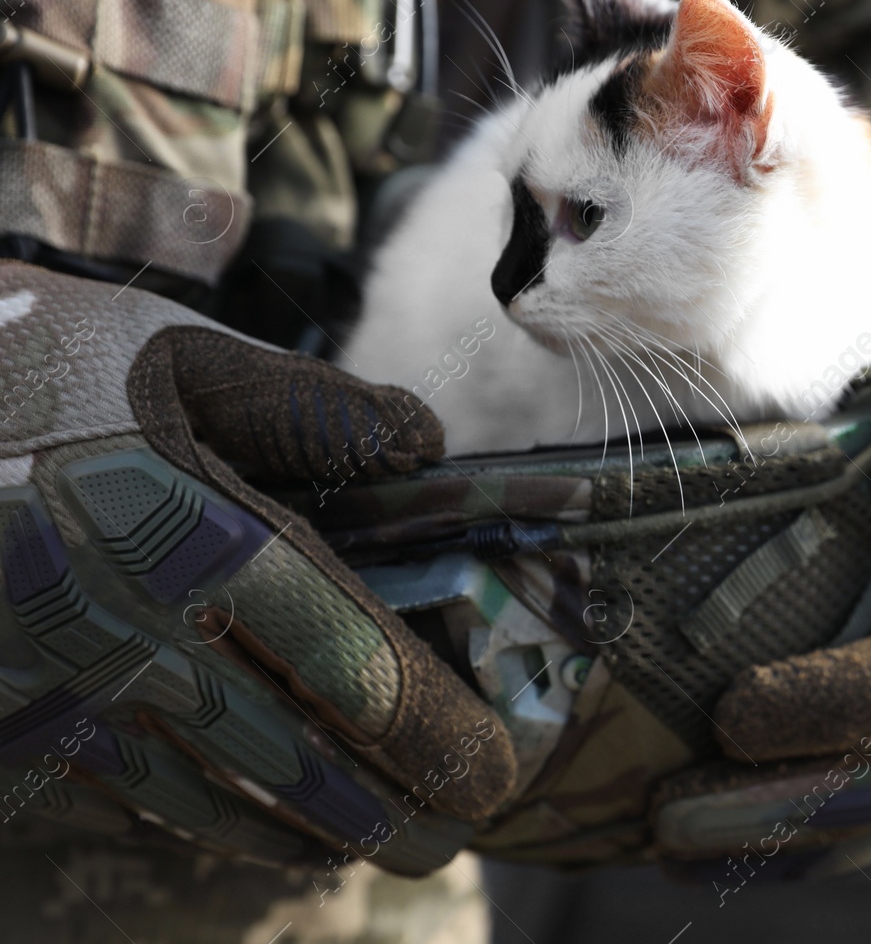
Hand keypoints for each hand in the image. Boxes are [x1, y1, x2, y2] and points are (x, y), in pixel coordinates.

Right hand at [0, 262, 516, 873]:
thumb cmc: (37, 365)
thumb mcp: (179, 355)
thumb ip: (312, 407)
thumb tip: (428, 445)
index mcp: (188, 531)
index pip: (346, 660)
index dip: (430, 730)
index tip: (492, 771)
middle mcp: (123, 625)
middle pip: (291, 753)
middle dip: (384, 807)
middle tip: (451, 837)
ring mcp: (51, 682)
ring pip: (204, 793)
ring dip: (298, 831)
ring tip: (370, 844)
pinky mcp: (3, 710)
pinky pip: (118, 790)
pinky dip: (199, 818)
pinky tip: (249, 824)